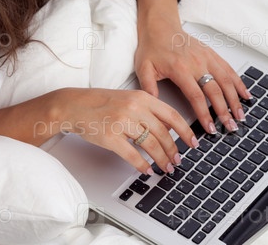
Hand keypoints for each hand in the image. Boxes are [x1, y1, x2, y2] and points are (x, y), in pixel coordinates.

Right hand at [55, 87, 197, 174]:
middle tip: (178, 161)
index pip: (171, 115)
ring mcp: (121, 122)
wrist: (74, 105)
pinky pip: (132, 155)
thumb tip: (169, 128)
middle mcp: (133, 107)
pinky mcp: (110, 137)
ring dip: (161, 160)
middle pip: (163, 133)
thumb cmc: (100, 102)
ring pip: (151, 145)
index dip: (185, 131)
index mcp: (141, 97)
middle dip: (174, 150)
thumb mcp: (128, 97)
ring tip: (166, 168)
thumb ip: (147, 109)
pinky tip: (147, 170)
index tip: (193, 143)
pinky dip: (142, 165)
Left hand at [134, 17, 251, 134]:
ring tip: (240, 116)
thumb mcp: (143, 67)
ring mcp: (206, 57)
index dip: (205, 114)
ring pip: (226, 81)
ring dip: (235, 99)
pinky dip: (239, 82)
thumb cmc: (152, 47)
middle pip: (215, 91)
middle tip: (230, 127)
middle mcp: (196, 62)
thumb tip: (154, 107)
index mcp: (180, 68)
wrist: (160, 26)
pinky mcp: (212, 53)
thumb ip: (148, 87)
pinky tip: (245, 94)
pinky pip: (228, 69)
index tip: (210, 129)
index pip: (196, 96)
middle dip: (224, 111)